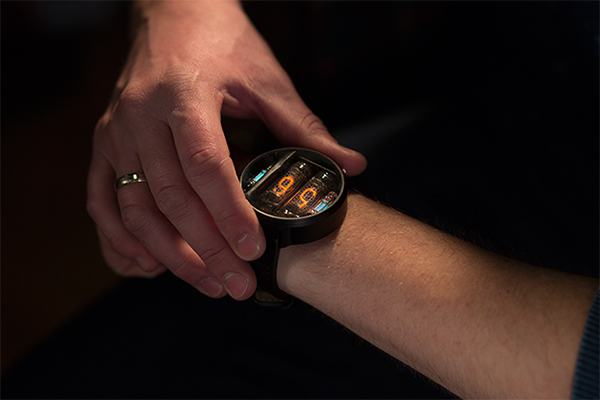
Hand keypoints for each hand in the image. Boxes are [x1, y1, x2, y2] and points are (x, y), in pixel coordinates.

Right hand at [86, 0, 365, 299]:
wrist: (172, 14)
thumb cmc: (220, 43)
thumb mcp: (266, 79)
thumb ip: (304, 128)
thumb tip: (350, 166)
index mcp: (183, 95)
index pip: (205, 165)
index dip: (228, 213)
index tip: (253, 250)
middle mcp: (139, 117)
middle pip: (169, 198)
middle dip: (205, 249)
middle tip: (237, 285)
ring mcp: (114, 134)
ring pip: (133, 210)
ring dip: (168, 255)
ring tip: (207, 283)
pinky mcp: (103, 146)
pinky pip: (101, 204)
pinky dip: (120, 241)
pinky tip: (150, 267)